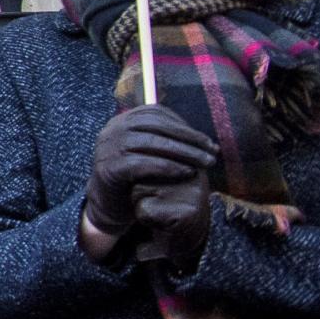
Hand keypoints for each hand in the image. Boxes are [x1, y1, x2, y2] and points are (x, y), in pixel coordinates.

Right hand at [83, 105, 216, 251]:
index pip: (155, 113)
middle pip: (154, 124)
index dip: (184, 125)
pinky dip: (167, 166)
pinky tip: (186, 172)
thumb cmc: (137, 179)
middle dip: (187, 137)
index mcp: (122, 121)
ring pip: (149, 141)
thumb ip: (167, 142)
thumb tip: (204, 140)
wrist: (110, 205)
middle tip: (212, 151)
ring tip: (204, 163)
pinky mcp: (108, 168)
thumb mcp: (150, 154)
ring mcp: (107, 148)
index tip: (207, 141)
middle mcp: (112, 130)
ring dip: (182, 151)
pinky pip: (141, 163)